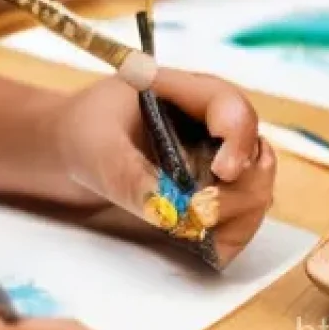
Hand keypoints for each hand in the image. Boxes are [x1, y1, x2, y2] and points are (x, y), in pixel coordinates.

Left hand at [52, 68, 274, 266]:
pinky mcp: (213, 191)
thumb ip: (125, 174)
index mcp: (184, 92)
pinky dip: (228, 235)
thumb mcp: (94, 146)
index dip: (237, 138)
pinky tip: (198, 237)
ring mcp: (217, 158)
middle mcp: (210, 123)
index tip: (224, 171)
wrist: (72, 148)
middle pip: (255, 154)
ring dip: (233, 217)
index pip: (230, 106)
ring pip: (256, 190)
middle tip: (200, 211)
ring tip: (192, 224)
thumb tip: (165, 210)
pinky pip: (241, 218)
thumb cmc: (84, 130)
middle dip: (237, 190)